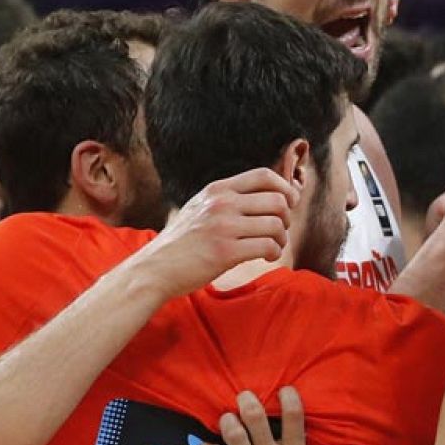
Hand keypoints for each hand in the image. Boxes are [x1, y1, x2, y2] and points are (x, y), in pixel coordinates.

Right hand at [129, 168, 296, 300]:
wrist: (153, 269)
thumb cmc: (182, 242)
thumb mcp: (201, 208)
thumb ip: (229, 200)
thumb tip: (272, 196)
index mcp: (217, 189)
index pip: (264, 175)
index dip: (285, 188)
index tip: (290, 202)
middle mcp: (221, 204)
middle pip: (278, 201)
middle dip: (287, 217)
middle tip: (279, 231)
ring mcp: (223, 227)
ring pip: (276, 225)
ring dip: (282, 239)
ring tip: (273, 247)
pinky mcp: (225, 252)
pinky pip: (268, 246)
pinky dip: (274, 253)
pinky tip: (266, 257)